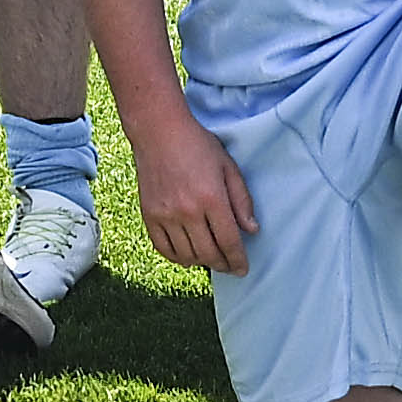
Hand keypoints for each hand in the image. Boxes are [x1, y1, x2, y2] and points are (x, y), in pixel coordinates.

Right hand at [131, 105, 256, 273]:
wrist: (159, 132)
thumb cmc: (198, 145)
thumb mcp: (228, 167)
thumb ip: (242, 200)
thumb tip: (252, 230)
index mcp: (212, 198)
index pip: (229, 241)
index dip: (238, 260)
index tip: (243, 269)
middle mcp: (188, 211)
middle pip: (209, 253)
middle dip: (223, 264)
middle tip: (229, 266)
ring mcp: (166, 215)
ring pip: (187, 255)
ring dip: (202, 262)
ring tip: (211, 259)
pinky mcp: (149, 216)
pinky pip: (164, 249)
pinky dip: (177, 258)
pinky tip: (187, 255)